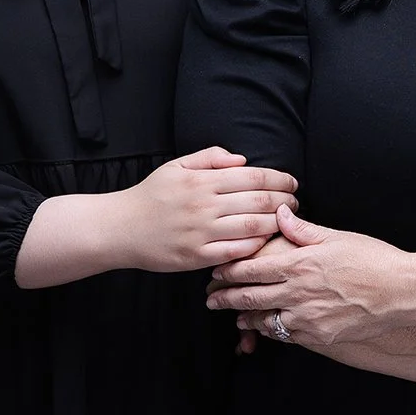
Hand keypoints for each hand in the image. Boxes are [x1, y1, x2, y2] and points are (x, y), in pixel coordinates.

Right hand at [120, 147, 298, 272]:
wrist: (120, 228)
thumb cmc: (151, 195)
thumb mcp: (176, 166)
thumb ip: (210, 158)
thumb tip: (242, 160)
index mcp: (202, 181)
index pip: (252, 177)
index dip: (279, 179)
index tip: (292, 183)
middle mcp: (204, 205)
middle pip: (258, 201)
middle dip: (284, 201)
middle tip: (296, 203)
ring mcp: (201, 232)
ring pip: (252, 227)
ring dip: (276, 224)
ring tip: (287, 221)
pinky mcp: (197, 256)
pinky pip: (235, 252)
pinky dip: (254, 247)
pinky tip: (264, 241)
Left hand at [212, 205, 409, 346]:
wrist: (403, 292)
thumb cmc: (373, 259)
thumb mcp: (337, 237)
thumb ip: (302, 230)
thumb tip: (278, 213)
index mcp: (300, 264)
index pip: (251, 269)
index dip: (229, 271)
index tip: (215, 272)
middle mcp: (298, 293)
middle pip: (250, 298)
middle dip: (226, 298)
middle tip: (210, 298)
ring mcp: (308, 318)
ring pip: (265, 321)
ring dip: (246, 319)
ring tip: (236, 317)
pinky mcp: (320, 337)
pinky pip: (287, 336)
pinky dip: (273, 331)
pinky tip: (268, 328)